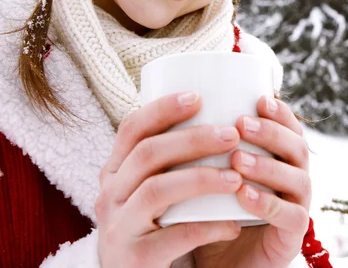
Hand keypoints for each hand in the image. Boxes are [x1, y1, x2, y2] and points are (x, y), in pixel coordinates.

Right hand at [95, 92, 242, 267]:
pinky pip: (175, 236)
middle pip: (148, 154)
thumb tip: (219, 114)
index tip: (198, 97)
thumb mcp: (151, 188)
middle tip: (232, 134)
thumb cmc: (154, 223)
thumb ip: (169, 160)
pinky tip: (235, 222)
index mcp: (114, 172)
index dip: (163, 109)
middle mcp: (109, 196)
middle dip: (193, 139)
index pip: (131, 129)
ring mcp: (119, 228)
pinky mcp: (136, 258)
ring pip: (158, 190)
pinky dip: (209, 226)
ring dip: (202, 178)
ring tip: (237, 176)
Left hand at [192, 96, 310, 267]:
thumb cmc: (210, 212)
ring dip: (268, 165)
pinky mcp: (291, 237)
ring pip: (298, 179)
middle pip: (298, 148)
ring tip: (237, 159)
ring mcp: (296, 207)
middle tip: (242, 124)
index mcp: (279, 160)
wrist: (216, 262)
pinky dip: (269, 203)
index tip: (260, 99)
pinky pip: (291, 217)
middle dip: (272, 132)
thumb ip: (204, 148)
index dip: (281, 113)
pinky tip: (244, 194)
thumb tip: (177, 103)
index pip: (290, 130)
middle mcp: (293, 179)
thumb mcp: (207, 176)